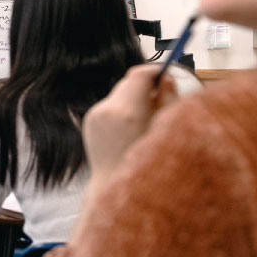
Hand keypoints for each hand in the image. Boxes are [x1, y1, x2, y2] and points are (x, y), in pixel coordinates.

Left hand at [81, 64, 178, 179]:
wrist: (115, 185)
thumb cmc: (150, 160)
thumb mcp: (165, 129)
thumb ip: (167, 99)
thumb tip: (165, 77)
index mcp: (128, 112)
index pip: (139, 75)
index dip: (154, 71)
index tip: (165, 75)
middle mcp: (107, 110)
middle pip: (128, 82)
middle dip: (145, 86)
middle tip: (161, 95)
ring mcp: (95, 115)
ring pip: (119, 94)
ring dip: (133, 99)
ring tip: (144, 120)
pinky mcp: (89, 121)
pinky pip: (109, 107)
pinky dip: (121, 111)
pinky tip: (128, 130)